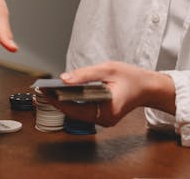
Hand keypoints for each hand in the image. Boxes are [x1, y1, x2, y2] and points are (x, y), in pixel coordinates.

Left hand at [45, 61, 175, 126]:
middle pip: (75, 112)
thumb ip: (85, 74)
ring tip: (48, 90)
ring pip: (78, 112)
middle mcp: (105, 119)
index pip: (76, 108)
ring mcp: (104, 120)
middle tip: (41, 90)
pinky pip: (84, 110)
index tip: (44, 91)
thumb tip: (63, 79)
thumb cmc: (131, 77)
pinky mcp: (102, 117)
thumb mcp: (108, 69)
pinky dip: (73, 101)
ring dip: (64, 102)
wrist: (148, 87)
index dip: (58, 101)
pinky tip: (63, 92)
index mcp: (108, 110)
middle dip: (57, 101)